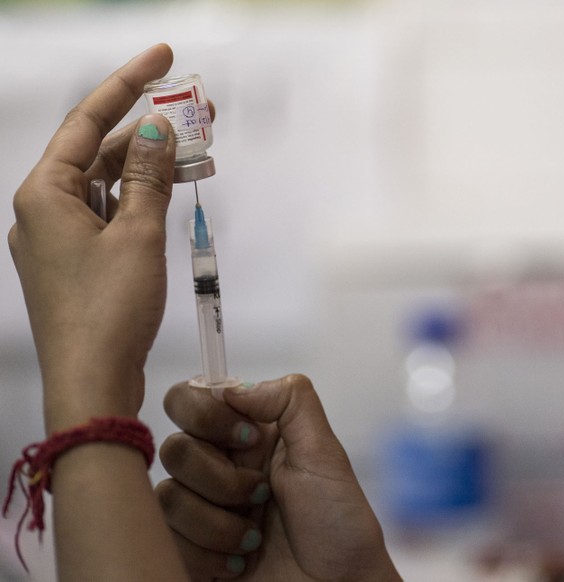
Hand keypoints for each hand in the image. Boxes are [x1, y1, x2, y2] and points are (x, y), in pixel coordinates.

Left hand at [8, 44, 175, 432]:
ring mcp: (58, 238)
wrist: (91, 383)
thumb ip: (148, 177)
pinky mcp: (77, 262)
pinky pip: (109, 214)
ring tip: (197, 151)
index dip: (129, 83)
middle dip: (147, 129)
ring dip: (149, 167)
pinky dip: (141, 200)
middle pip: (98, 151)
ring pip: (107, 184)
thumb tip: (156, 129)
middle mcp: (44, 209)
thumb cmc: (108, 311)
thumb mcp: (137, 235)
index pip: (89, 120)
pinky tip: (171, 192)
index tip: (163, 55)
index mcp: (45, 193)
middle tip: (196, 110)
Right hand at [157, 375, 401, 580]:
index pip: (191, 400)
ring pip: (167, 498)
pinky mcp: (189, 552)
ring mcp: (201, 511)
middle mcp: (219, 469)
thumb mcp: (325, 453)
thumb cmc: (339, 525)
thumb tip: (232, 386)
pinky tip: (240, 564)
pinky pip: (167, 541)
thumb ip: (289, 401)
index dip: (206, 415)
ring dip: (219, 524)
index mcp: (247, 437)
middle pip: (174, 448)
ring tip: (255, 539)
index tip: (249, 439)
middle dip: (221, 479)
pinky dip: (208, 556)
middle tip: (261, 496)